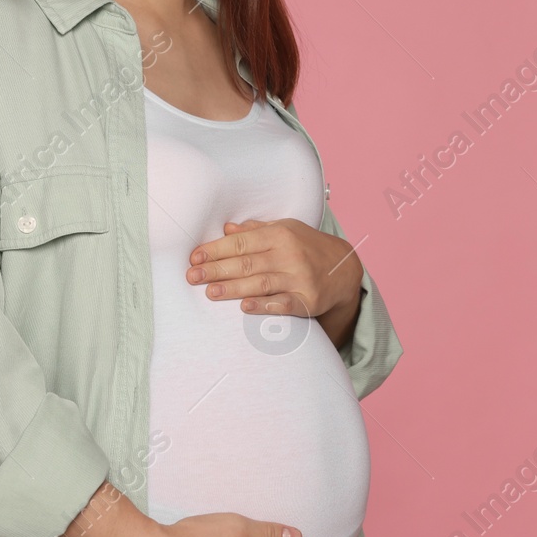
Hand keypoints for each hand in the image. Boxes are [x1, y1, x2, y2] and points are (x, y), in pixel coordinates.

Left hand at [188, 218, 362, 323]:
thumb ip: (255, 230)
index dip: (216, 250)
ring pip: (261, 283)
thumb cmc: (308, 247)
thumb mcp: (286, 229)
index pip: (241, 242)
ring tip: (210, 292)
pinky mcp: (308, 300)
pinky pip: (284, 303)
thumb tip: (226, 229)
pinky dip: (265, 305)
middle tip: (192, 277)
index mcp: (280, 234)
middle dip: (217, 270)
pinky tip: (246, 307)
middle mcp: (289, 254)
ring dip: (233, 288)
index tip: (195, 258)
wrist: (344, 269)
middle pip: (247, 262)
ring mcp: (300, 278)